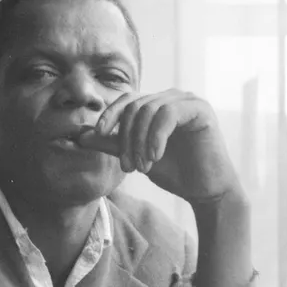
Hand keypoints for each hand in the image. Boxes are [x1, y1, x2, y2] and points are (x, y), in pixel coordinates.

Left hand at [77, 89, 241, 204]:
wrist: (205, 189)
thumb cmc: (174, 172)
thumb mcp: (136, 156)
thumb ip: (110, 144)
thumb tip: (81, 136)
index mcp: (157, 105)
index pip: (126, 100)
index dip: (109, 114)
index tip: (98, 134)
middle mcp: (172, 97)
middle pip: (135, 106)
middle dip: (126, 138)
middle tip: (128, 167)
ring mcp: (187, 101)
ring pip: (149, 110)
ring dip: (140, 142)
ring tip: (142, 167)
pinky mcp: (200, 109)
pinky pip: (168, 115)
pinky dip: (156, 137)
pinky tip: (155, 157)